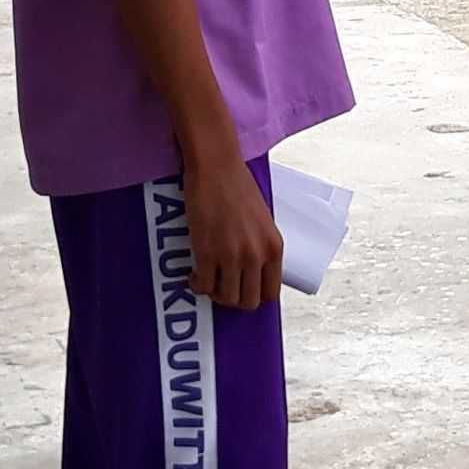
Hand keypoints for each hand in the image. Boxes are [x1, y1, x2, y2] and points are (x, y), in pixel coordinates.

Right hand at [185, 155, 284, 310]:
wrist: (216, 167)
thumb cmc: (237, 187)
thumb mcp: (262, 221)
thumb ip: (260, 247)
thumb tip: (253, 272)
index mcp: (274, 247)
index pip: (270, 293)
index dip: (254, 295)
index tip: (242, 289)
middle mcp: (256, 255)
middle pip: (248, 302)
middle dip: (233, 298)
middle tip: (221, 285)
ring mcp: (232, 256)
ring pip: (226, 298)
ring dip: (214, 292)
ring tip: (208, 278)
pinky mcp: (207, 253)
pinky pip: (203, 286)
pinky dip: (197, 284)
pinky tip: (194, 273)